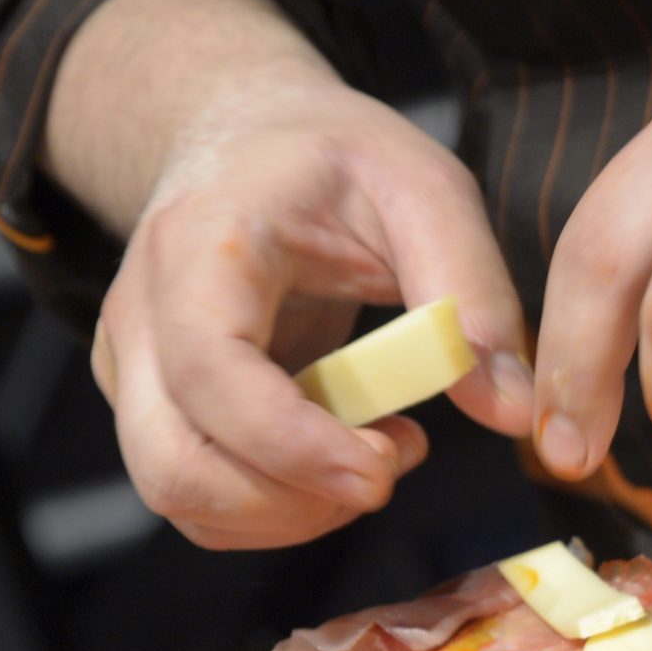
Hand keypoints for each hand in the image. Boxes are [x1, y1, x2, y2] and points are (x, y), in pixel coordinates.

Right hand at [50, 0, 532, 548]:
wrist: (249, 138)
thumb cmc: (335, 158)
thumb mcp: (425, 187)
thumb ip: (472, 291)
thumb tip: (515, 411)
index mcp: (200, 247)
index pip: (207, 371)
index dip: (292, 444)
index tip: (384, 471)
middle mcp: (143, 316)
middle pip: (173, 465)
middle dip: (292, 502)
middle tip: (390, 466)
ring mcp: (136, 369)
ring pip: (180, 497)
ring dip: (290, 512)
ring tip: (378, 454)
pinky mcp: (157, 407)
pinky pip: (200, 497)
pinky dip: (277, 507)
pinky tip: (344, 456)